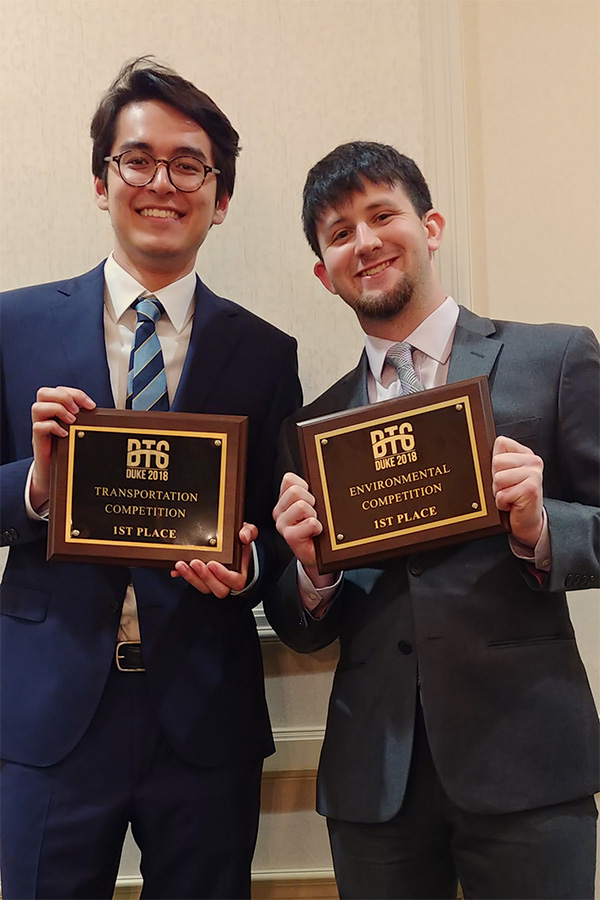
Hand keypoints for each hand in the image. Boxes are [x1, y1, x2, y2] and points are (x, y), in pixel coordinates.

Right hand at [30, 386, 95, 510]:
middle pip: (43, 392)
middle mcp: (45, 416)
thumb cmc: (67, 450)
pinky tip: (65, 433)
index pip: (59, 390)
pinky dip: (53, 427)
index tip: (91, 405)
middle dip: (63, 396)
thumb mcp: (77, 431)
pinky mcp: (38, 440)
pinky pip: (39, 426)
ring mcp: (40, 427)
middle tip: (76, 410)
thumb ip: (83, 420)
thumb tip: (100, 414)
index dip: (76, 393)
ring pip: (37, 407)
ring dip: (58, 410)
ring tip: (71, 421)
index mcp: (55, 410)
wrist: (54, 472)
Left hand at [170, 522, 257, 597]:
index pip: (236, 581)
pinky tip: (175, 569)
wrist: (231, 542)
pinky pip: (192, 581)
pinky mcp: (201, 578)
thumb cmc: (239, 541)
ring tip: (181, 564)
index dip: (224, 575)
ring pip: (203, 587)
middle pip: (219, 589)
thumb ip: (250, 532)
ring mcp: (213, 580)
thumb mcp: (247, 532)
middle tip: (195, 562)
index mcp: (240, 571)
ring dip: (191, 577)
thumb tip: (244, 536)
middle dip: (205, 577)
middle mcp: (226, 580)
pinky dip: (183, 575)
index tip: (213, 564)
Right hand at [273, 472, 334, 586]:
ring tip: (313, 524)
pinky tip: (314, 533)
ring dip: (314, 515)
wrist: (317, 553)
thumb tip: (319, 476)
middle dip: (310, 500)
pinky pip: (310, 523)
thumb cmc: (316, 527)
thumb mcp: (314, 504)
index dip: (304, 486)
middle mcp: (280, 511)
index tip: (309, 499)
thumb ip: (311, 489)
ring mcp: (282, 524)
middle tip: (313, 514)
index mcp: (284, 500)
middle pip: (295, 491)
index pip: (289, 479)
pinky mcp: (289, 536)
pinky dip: (317, 527)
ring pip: (301, 505)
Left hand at [492, 435, 544, 547]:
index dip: (495, 463)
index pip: (501, 443)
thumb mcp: (504, 474)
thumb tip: (477, 452)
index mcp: (525, 454)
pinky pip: (502, 495)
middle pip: (496, 461)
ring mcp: (534, 474)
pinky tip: (513, 504)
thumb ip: (496, 460)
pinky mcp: (531, 490)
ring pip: (498, 478)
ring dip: (499, 492)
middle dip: (495, 480)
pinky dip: (502, 503)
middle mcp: (533, 461)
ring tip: (510, 496)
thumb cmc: (513, 497)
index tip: (505, 475)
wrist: (528, 521)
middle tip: (507, 488)